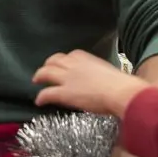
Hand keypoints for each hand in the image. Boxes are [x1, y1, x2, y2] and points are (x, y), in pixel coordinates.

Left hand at [33, 50, 149, 117]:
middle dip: (48, 64)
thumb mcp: (108, 72)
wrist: (120, 92)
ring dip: (39, 75)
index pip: (70, 55)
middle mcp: (73, 64)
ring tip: (36, 80)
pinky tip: (39, 101)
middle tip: (45, 70)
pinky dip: (41, 96)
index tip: (64, 64)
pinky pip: (47, 93)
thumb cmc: (121, 83)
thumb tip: (104, 81)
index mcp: (85, 58)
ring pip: (46, 73)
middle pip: (54, 60)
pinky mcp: (64, 93)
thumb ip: (100, 73)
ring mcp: (67, 78)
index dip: (64, 60)